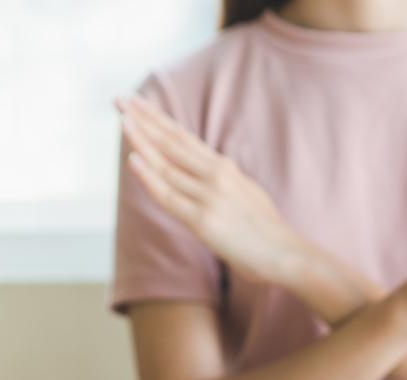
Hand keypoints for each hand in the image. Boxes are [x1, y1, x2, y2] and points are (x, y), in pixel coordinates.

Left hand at [116, 96, 311, 283]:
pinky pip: (170, 197)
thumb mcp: (248, 195)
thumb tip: (220, 170)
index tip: (137, 103)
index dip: (158, 119)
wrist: (287, 254)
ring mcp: (209, 196)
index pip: (184, 138)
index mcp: (225, 169)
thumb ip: (228, 182)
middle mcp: (216, 176)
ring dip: (142, 141)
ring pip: (166, 165)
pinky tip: (133, 160)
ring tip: (122, 120)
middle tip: (119, 98)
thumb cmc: (268, 232)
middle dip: (144, 119)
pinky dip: (150, 178)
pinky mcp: (204, 220)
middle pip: (172, 143)